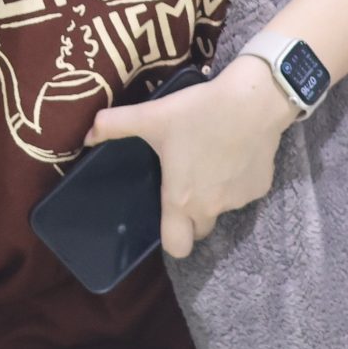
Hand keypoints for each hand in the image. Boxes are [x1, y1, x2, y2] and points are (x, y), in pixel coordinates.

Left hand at [84, 57, 294, 258]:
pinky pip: (243, 193)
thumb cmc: (198, 112)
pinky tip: (232, 153)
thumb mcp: (152, 115)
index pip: (176, 247)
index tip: (165, 219)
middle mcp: (212, 207)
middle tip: (183, 184)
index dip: (170, 239)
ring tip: (208, 160)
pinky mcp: (261, 188)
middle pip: (199, 230)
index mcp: (182, 199)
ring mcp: (239, 200)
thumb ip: (114, 125)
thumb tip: (86, 135)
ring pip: (222, 209)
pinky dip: (236, 181)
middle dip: (190, 217)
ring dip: (214, 196)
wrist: (254, 100)